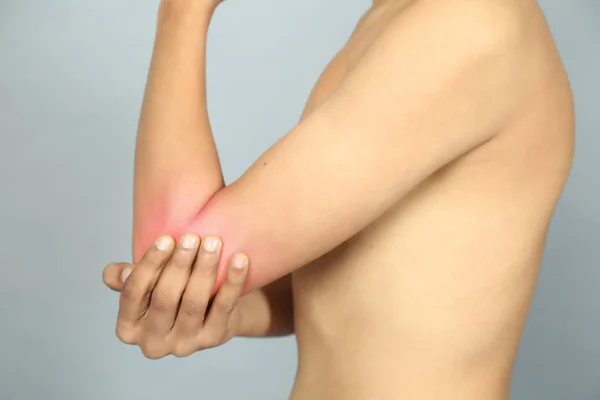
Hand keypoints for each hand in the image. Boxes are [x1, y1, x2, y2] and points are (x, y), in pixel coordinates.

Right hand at [102, 234, 248, 358]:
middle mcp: (153, 342)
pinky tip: (239, 259)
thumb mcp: (146, 285)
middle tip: (192, 237)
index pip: (132, 293)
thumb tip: (115, 273)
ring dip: (205, 269)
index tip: (166, 238)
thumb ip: (127, 278)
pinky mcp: (214, 338)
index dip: (149, 264)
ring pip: (194, 302)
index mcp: (128, 328)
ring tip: (213, 242)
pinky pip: (224, 306)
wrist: (211, 310)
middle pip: (164, 298)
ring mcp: (184, 344)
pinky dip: (233, 281)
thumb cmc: (171, 291)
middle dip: (179, 264)